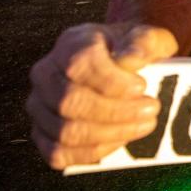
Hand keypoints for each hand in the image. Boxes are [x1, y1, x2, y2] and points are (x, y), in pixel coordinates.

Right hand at [27, 22, 177, 169]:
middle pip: (69, 101)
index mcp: (70, 44)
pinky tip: (119, 140)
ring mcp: (40, 105)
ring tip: (143, 125)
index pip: (79, 65)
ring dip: (109, 134)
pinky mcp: (43, 133)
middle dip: (115, 112)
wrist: (122, 62)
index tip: (142, 87)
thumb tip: (131, 60)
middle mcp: (46, 73)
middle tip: (150, 110)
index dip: (111, 82)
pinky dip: (91, 152)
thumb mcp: (147, 37)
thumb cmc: (133, 51)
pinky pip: (58, 153)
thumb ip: (143, 43)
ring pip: (65, 131)